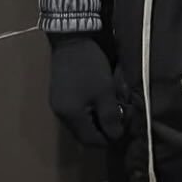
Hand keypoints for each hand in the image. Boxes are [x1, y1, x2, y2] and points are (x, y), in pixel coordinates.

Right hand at [47, 32, 125, 147]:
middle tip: (119, 116)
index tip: (122, 129)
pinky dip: (90, 110)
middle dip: (103, 128)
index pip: (90, 141)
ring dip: (97, 118)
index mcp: (71, 116)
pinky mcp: (60, 95)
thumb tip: (115, 136)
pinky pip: (77, 112)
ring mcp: (59, 104)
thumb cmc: (90, 67)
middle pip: (84, 134)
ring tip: (111, 106)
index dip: (108, 139)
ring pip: (81, 123)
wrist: (72, 40)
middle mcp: (61, 115)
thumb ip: (110, 117)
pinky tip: (100, 99)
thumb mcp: (105, 92)